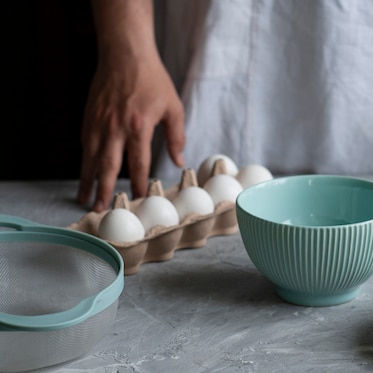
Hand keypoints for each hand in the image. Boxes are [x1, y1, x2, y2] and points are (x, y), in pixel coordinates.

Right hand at [77, 51, 184, 211]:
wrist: (125, 54)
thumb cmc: (153, 80)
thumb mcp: (173, 107)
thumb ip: (177, 137)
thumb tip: (179, 161)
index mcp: (139, 127)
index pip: (139, 163)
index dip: (139, 183)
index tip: (138, 197)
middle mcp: (116, 127)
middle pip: (108, 166)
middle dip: (104, 189)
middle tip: (100, 208)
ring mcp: (99, 122)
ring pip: (91, 157)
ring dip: (87, 179)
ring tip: (85, 198)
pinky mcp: (89, 116)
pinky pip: (85, 143)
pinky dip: (85, 159)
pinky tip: (86, 170)